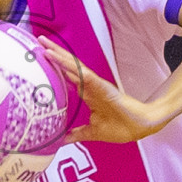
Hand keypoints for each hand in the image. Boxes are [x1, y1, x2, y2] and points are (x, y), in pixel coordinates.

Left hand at [39, 37, 169, 144]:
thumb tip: (62, 140)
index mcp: (88, 94)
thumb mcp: (92, 133)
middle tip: (39, 41)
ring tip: (46, 45)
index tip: (40, 59)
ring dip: (60, 56)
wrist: (142, 127)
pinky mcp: (103, 88)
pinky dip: (73, 68)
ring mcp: (96, 85)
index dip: (55, 67)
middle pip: (69, 67)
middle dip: (54, 54)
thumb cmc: (122, 127)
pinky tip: (61, 60)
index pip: (68, 77)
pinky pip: (85, 76)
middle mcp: (90, 86)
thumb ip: (77, 134)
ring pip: (74, 67)